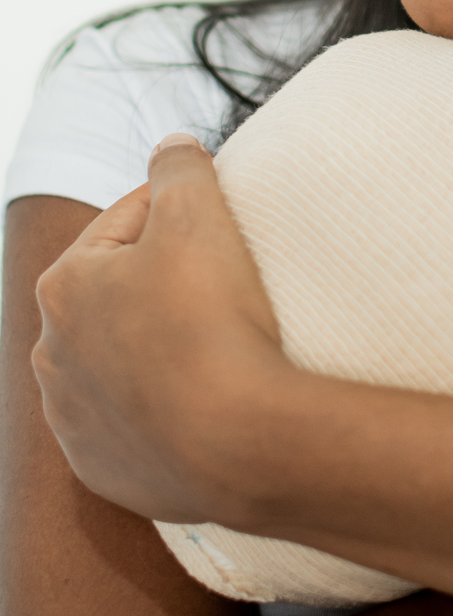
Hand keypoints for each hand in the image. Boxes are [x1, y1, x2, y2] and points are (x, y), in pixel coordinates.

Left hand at [32, 135, 288, 522]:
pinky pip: (134, 426)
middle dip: (162, 284)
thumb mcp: (198, 213)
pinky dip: (163, 409)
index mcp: (64, 286)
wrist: (236, 442)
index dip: (180, 211)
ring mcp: (74, 419)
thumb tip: (171, 146)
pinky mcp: (105, 469)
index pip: (125, 223)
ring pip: (120, 364)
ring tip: (215, 344)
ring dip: (159, 349)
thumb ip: (179, 166)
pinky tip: (203, 401)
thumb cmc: (211, 322)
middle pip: (119, 296)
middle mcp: (52, 354)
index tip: (222, 219)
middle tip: (225, 283)